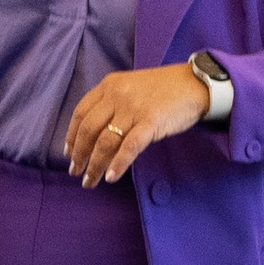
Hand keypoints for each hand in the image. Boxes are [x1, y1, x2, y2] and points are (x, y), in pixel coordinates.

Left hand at [63, 63, 209, 188]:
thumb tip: (94, 136)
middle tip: (76, 172)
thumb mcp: (131, 87)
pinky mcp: (151, 121)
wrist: (195, 84)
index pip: (81, 112)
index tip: (68, 153)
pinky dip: (118, 164)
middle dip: (79, 154)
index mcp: (110, 85)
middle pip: (89, 129)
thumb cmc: (163, 89)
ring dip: (95, 165)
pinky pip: (129, 147)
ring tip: (90, 181)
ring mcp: (134, 108)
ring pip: (106, 141)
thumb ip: (112, 104)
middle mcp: (117, 95)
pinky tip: (111, 177)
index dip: (71, 135)